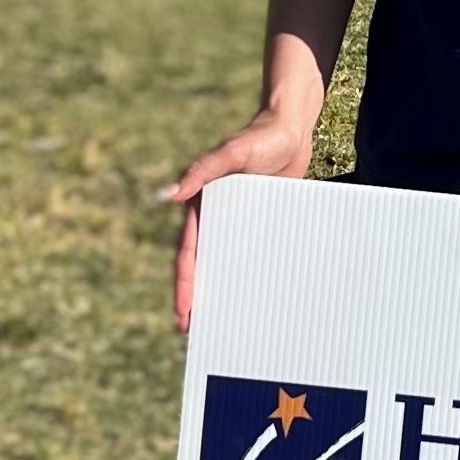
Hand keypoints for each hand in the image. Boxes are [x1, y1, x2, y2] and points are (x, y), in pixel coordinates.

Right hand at [161, 103, 317, 329]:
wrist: (291, 127)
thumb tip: (168, 195)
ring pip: (228, 262)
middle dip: (196, 297)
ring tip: (223, 324)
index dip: (185, 285)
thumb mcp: (231, 153)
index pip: (189, 254)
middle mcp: (218, 217)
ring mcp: (241, 221)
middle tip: (193, 332)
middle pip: (205, 265)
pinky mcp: (264, 220)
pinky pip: (255, 252)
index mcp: (204, 206)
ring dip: (222, 290)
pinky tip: (258, 295)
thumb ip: (202, 171)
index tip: (183, 313)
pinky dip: (252, 274)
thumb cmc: (259, 136)